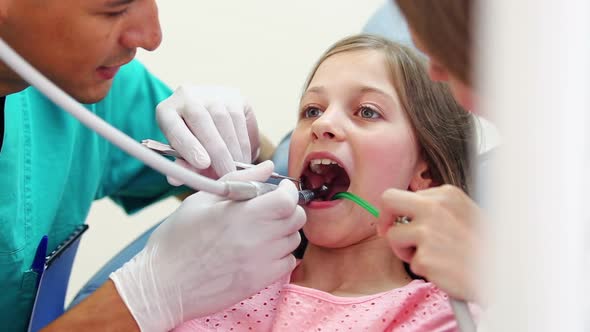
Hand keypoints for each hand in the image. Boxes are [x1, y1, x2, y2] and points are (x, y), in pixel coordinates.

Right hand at [110, 161, 305, 331]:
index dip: (287, 191)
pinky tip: (260, 251)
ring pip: (293, 240)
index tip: (279, 190)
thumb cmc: (177, 239)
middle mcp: (257, 239)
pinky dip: (280, 255)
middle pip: (296, 218)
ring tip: (260, 231)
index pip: (287, 199)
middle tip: (269, 209)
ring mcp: (261, 263)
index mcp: (243, 214)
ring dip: (283, 232)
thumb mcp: (202, 200)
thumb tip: (268, 166)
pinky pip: (287, 263)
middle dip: (287, 209)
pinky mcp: (259, 282)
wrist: (164, 285)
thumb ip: (241, 180)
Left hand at [156, 85, 259, 183]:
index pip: (174, 127)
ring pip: (225, 121)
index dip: (189, 146)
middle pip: (202, 122)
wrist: (208, 118)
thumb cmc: (192, 143)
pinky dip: (244, 142)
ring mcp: (212, 92)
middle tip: (228, 174)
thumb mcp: (183, 155)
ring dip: (234, 149)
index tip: (203, 164)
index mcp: (166, 111)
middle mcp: (187, 96)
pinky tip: (245, 158)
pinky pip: (241, 119)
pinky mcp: (235, 95)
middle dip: (218, 152)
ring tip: (238, 170)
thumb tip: (176, 180)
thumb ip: (182, 167)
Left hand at [377, 185, 482, 301]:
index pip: (402, 194)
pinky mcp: (425, 258)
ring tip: (432, 256)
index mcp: (445, 194)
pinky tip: (444, 269)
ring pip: (393, 237)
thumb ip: (436, 208)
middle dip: (384, 218)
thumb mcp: (464, 213)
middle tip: (389, 233)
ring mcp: (428, 233)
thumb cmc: (485, 247)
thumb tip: (404, 210)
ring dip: (406, 250)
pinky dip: (424, 269)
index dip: (397, 211)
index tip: (399, 222)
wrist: (506, 273)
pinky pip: (411, 263)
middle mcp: (434, 208)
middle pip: (388, 200)